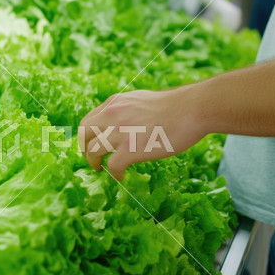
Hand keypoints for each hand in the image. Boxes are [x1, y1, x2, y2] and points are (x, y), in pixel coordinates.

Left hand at [79, 89, 205, 179]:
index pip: (88, 120)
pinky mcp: (131, 149)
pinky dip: (114, 173)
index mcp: (114, 103)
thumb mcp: (140, 100)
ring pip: (93, 151)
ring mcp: (120, 132)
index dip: (87, 136)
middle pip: (84, 135)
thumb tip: (121, 121)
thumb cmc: (173, 106)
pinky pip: (112, 165)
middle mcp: (112, 115)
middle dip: (84, 149)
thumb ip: (125, 110)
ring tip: (101, 169)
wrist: (191, 109)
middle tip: (92, 159)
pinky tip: (121, 175)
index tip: (92, 144)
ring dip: (94, 162)